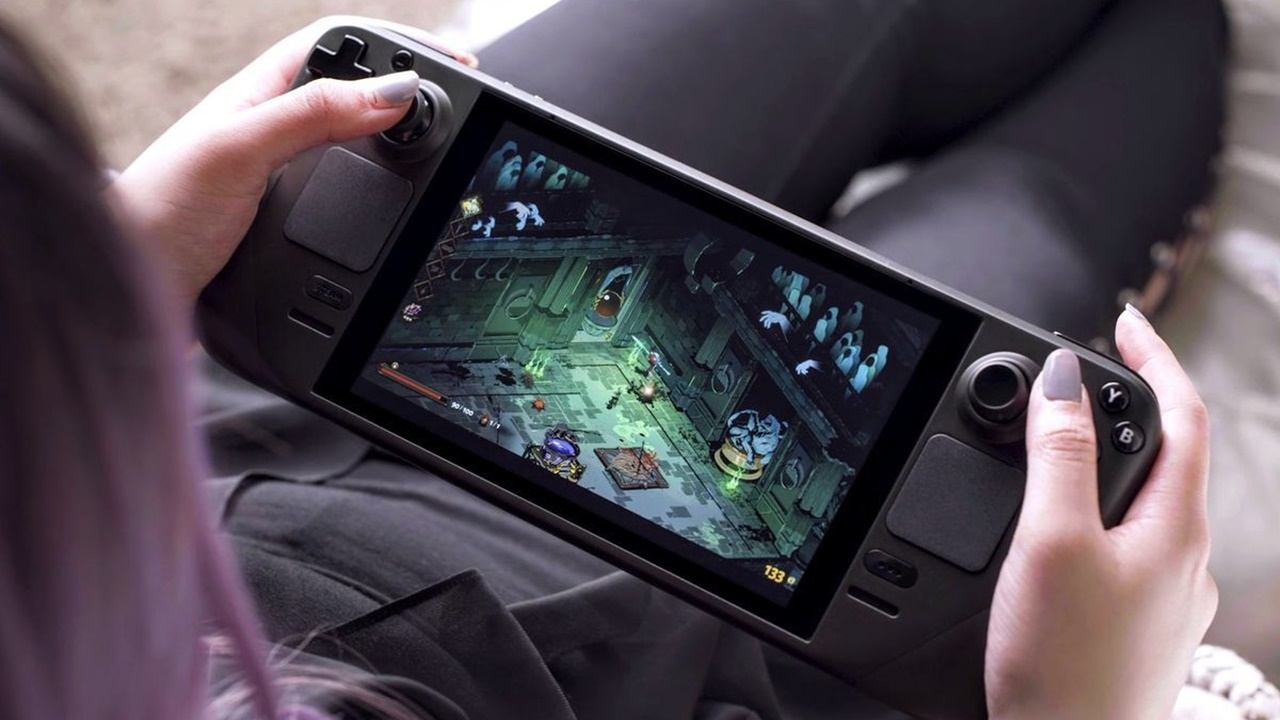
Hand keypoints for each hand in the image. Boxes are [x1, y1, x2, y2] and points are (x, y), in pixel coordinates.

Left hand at [110, 17, 476, 309]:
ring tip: (444, 148)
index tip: (455, 65)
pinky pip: (348, 189)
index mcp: (263, 94)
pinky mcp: (285, 220)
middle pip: (358, 89)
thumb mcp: (241, 151)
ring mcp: (280, 173)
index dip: (400, 46)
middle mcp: (274, 128)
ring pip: (357, 141)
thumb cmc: (163, 211)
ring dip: (402, 140)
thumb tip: (396, 91)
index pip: (344, 45)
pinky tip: (398, 203)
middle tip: (463, 108)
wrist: (131, 284)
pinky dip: (384, 188)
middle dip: (412, 89)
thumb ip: (314, 116)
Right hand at [986, 307, 1216, 719]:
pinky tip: (1063, 531)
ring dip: (1112, 461)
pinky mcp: (1138, 625)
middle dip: (1128, 406)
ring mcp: (1165, 597)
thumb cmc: (1065, 668)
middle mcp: (1183, 561)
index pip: (1181, 416)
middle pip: (1167, 456)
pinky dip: (1101, 512)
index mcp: (1174, 528)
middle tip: (1079, 378)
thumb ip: (1060, 456)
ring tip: (1060, 445)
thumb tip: (1062, 382)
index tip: (1122, 322)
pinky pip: (1130, 545)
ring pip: (1147, 504)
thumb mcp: (1052, 543)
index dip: (1153, 358)